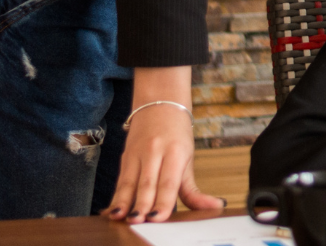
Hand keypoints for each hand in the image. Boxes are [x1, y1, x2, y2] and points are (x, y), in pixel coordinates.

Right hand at [103, 67, 224, 222]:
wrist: (160, 104)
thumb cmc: (178, 135)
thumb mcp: (188, 159)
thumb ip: (194, 190)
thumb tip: (214, 207)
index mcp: (176, 151)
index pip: (169, 181)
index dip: (163, 200)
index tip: (158, 217)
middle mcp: (155, 151)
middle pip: (147, 183)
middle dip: (142, 204)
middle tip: (139, 221)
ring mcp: (137, 154)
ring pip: (129, 182)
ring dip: (124, 202)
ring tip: (121, 217)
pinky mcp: (125, 158)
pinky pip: (120, 181)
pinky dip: (116, 197)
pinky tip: (111, 211)